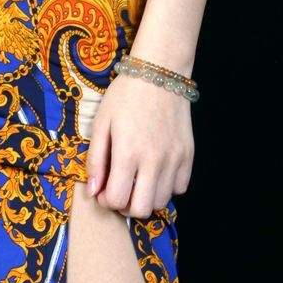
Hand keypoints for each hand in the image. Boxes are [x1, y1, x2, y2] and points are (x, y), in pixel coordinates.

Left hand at [84, 71, 193, 218]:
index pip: (117, 201)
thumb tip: (94, 191)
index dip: (106, 201)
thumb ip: (96, 160)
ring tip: (137, 180)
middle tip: (120, 190)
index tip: (104, 189)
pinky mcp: (188, 155)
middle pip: (141, 209)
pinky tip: (156, 171)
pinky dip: (166, 186)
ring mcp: (174, 159)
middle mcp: (154, 160)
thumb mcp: (101, 124)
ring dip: (146, 197)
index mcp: (128, 153)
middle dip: (126, 206)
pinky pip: (179, 187)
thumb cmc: (125, 96)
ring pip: (161, 201)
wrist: (160, 73)